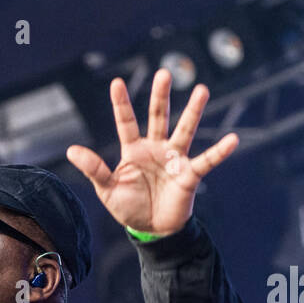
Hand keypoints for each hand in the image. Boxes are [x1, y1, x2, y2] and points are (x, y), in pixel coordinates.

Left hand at [66, 68, 238, 236]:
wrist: (151, 229)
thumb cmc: (129, 207)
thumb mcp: (107, 190)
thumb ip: (93, 169)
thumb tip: (71, 150)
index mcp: (134, 150)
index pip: (126, 122)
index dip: (122, 104)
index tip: (116, 82)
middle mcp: (156, 148)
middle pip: (158, 117)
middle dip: (161, 96)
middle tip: (165, 73)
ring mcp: (174, 159)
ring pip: (185, 129)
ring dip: (193, 111)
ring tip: (202, 89)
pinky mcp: (189, 174)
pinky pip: (207, 160)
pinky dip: (220, 151)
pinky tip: (232, 139)